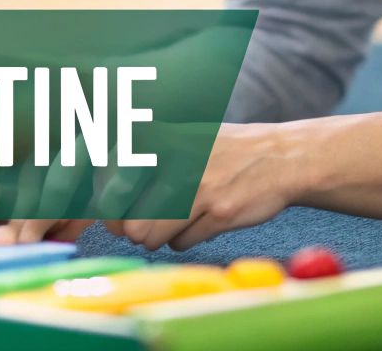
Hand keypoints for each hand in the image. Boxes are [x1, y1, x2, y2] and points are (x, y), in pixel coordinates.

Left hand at [109, 122, 308, 251]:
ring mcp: (198, 187)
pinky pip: (180, 244)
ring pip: (149, 237)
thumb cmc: (219, 151)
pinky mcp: (220, 212)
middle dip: (135, 230)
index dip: (110, 207)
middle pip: (126, 222)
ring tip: (176, 220)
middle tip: (150, 222)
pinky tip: (201, 221)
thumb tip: (103, 211)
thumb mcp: (176, 138)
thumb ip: (137, 162)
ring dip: (158, 238)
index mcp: (157, 139)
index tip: (120, 210)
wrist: (278, 156)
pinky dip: (184, 240)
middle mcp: (174, 160)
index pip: (106, 186)